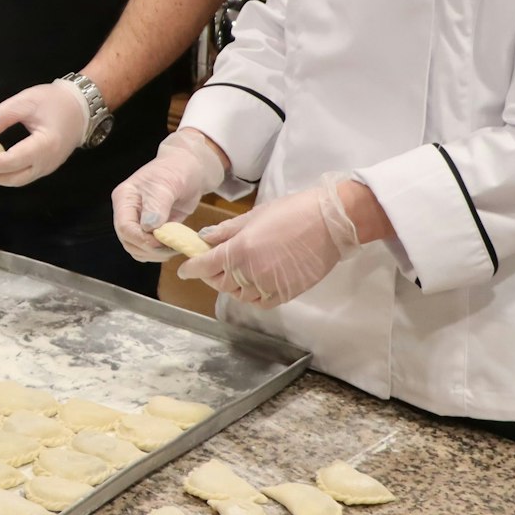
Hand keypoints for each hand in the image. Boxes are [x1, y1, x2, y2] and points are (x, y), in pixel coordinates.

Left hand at [0, 79, 89, 186]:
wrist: (81, 107)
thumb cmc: (55, 101)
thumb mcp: (26, 101)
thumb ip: (1, 116)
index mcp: (45, 145)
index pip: (11, 161)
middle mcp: (47, 163)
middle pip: (13, 179)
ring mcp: (48, 168)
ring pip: (17, 180)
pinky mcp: (46, 167)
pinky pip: (23, 175)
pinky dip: (6, 172)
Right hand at [111, 130, 228, 261]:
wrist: (189, 169)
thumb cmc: (176, 170)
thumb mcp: (166, 184)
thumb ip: (157, 205)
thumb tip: (148, 227)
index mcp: (124, 198)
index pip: (124, 226)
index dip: (141, 238)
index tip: (161, 241)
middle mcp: (127, 212)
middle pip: (128, 241)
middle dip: (149, 249)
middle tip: (171, 247)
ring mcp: (138, 222)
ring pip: (137, 249)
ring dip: (155, 254)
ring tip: (175, 247)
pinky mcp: (151, 230)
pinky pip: (149, 249)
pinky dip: (160, 253)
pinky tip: (174, 246)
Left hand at [178, 173, 362, 306]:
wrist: (329, 223)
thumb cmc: (292, 212)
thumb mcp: (253, 216)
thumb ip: (226, 231)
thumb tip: (204, 238)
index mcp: (240, 250)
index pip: (205, 266)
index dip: (191, 268)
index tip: (185, 269)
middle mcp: (251, 272)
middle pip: (220, 282)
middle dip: (211, 274)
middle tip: (212, 264)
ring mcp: (268, 286)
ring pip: (239, 294)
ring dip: (232, 285)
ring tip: (235, 271)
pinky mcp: (285, 294)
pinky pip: (260, 301)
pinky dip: (252, 294)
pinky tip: (253, 281)